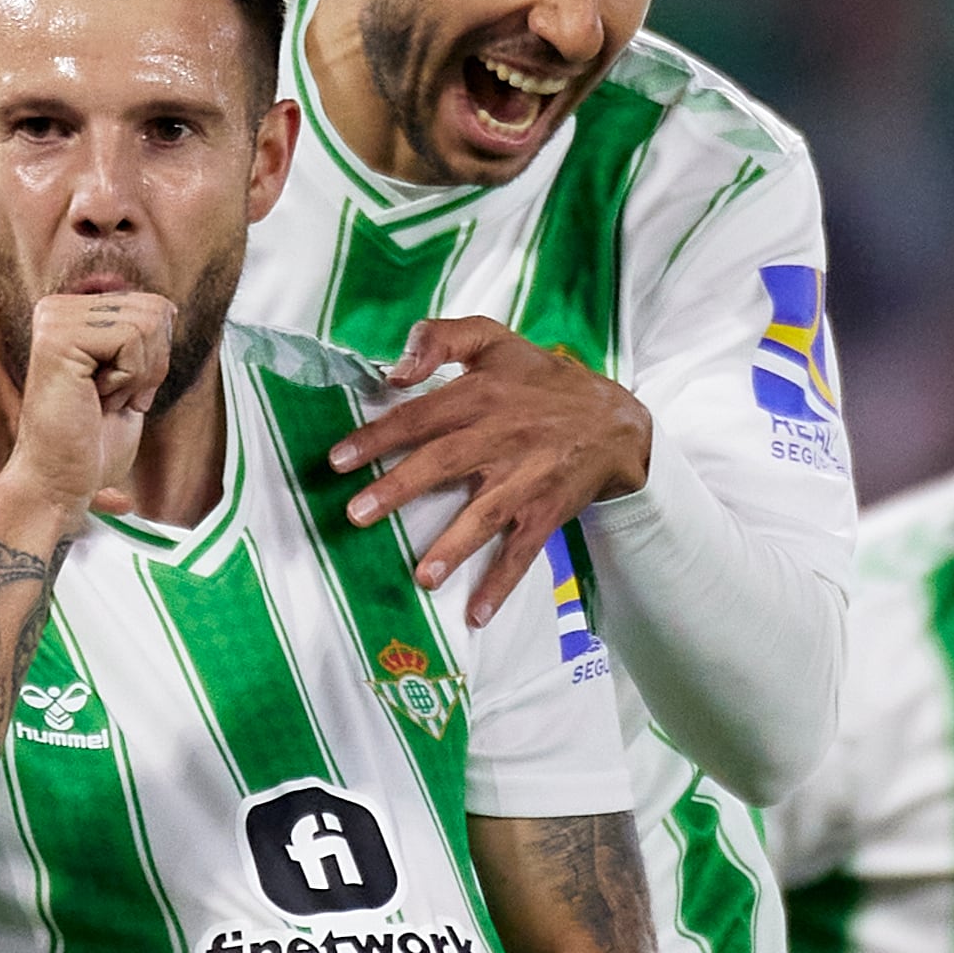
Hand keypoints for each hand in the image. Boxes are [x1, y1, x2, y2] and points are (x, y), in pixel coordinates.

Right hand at [0, 289, 171, 521]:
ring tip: (103, 400)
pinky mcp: (58, 338)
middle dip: (150, 365)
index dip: (154, 358)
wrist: (59, 482)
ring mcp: (55, 321)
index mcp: (72, 314)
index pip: (152, 306)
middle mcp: (58, 310)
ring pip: (147, 323)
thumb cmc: (90, 444)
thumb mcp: (130, 378)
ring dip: (138, 376)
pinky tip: (96, 398)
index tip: (119, 392)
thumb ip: (141, 337)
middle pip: (154, 310)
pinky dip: (128, 379)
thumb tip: (169, 308)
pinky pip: (131, 338)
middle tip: (113, 399)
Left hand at [325, 316, 655, 623]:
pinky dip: (501, 584)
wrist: (616, 421)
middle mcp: (502, 437)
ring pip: (486, 513)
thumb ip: (440, 337)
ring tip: (424, 577)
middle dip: (400, 488)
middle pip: (445, 461)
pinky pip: (522, 551)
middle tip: (357, 513)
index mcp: (481, 394)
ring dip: (455, 546)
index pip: (421, 416)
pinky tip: (476, 615)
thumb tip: (396, 369)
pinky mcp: (547, 511)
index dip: (378, 436)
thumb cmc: (539, 380)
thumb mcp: (493, 339)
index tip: (337, 460)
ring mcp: (526, 478)